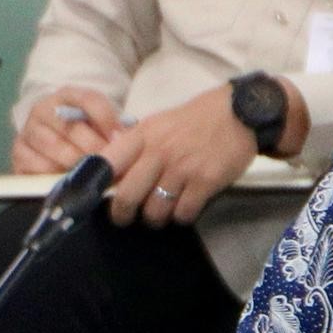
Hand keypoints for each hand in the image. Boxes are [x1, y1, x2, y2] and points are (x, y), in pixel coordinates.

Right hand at [9, 87, 123, 175]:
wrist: (50, 141)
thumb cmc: (83, 133)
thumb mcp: (98, 123)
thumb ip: (112, 127)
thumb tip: (127, 140)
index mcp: (66, 95)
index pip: (88, 100)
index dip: (106, 119)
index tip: (121, 138)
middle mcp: (42, 109)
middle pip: (70, 127)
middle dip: (94, 148)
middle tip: (111, 164)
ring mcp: (28, 131)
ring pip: (54, 148)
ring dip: (77, 163)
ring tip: (94, 176)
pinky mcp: (18, 154)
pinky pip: (38, 166)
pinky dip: (57, 175)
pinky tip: (72, 182)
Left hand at [97, 91, 264, 226]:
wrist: (237, 113)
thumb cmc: (192, 121)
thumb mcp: (156, 125)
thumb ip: (132, 147)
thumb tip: (107, 172)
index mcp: (141, 136)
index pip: (105, 165)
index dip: (96, 186)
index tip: (94, 197)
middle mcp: (158, 153)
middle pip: (126, 197)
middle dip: (122, 215)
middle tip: (124, 218)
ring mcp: (182, 169)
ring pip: (155, 211)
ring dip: (155, 218)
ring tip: (159, 213)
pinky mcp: (205, 182)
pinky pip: (183, 213)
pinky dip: (181, 217)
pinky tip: (184, 208)